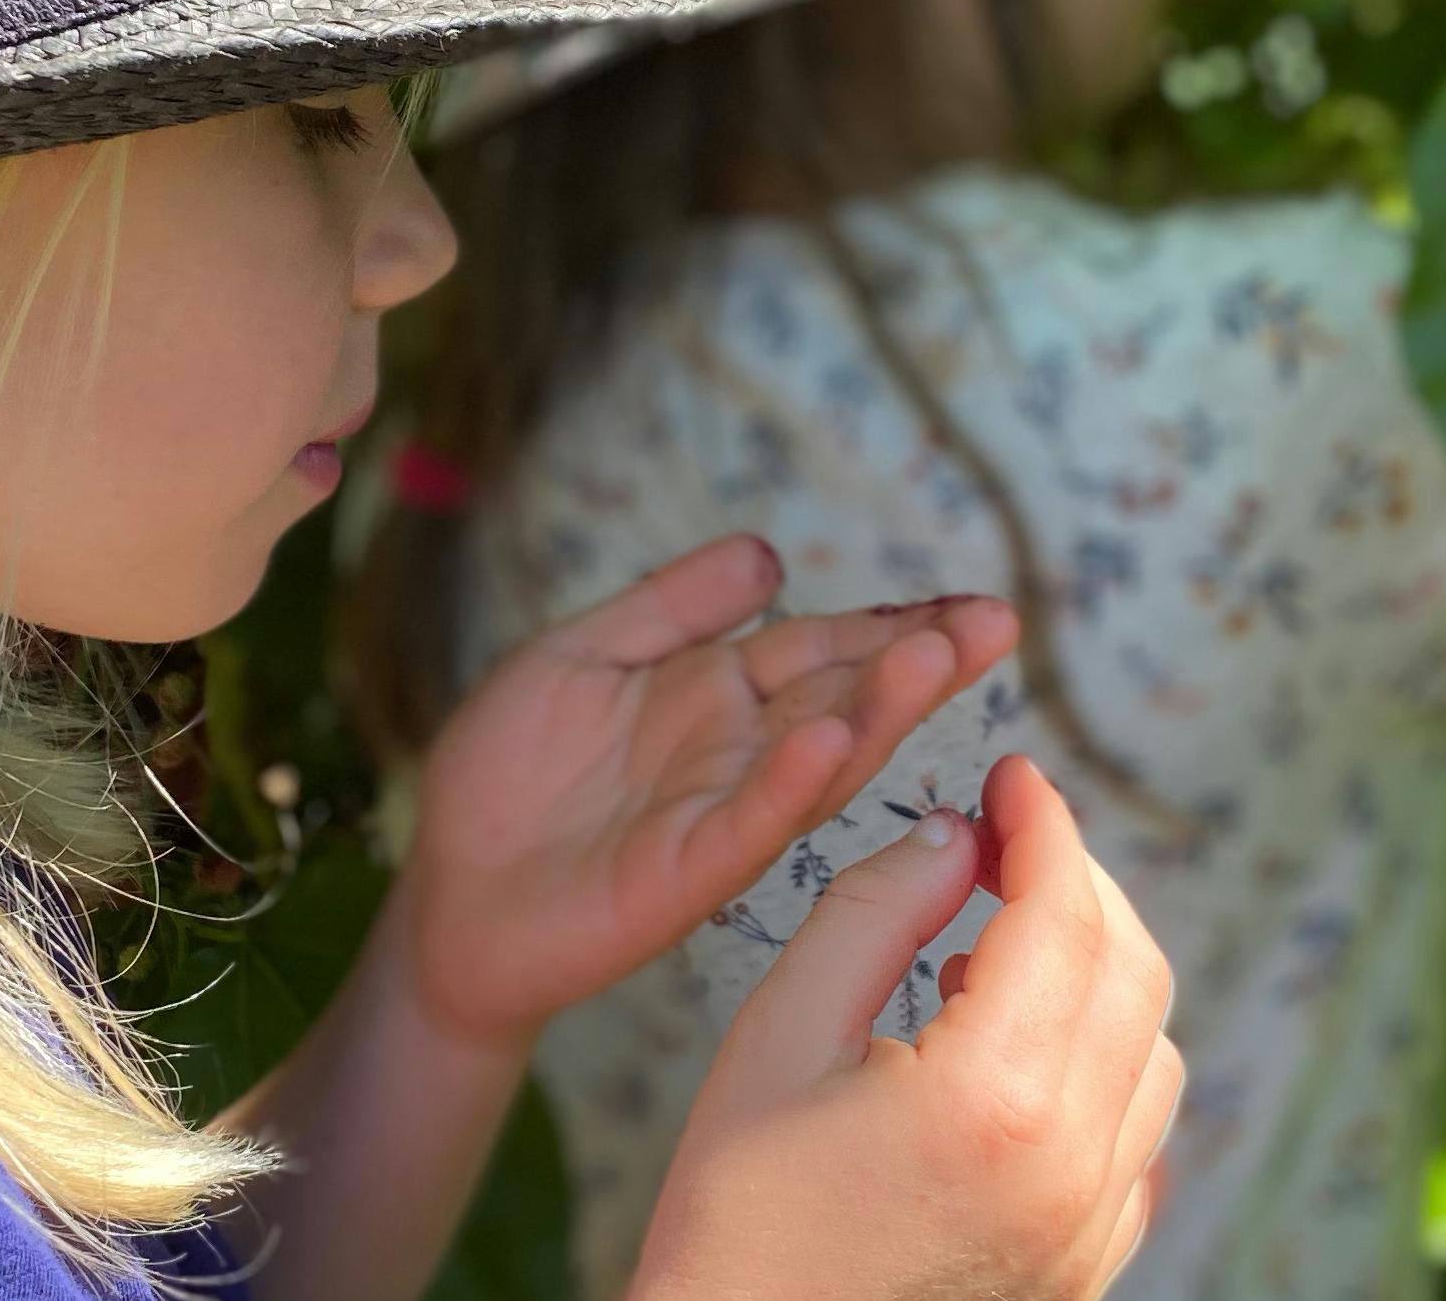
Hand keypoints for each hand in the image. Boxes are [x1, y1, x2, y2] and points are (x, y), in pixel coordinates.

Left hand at [399, 533, 1013, 1049]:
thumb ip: (673, 606)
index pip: (824, 648)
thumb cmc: (509, 773)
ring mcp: (717, 814)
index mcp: (718, 694)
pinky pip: (747, 824)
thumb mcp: (584, 654)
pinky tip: (830, 739)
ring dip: (878, 709)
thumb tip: (771, 553)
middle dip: (919, 659)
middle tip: (997, 623)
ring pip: (817, 756)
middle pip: (843, 696)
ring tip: (938, 656)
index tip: (972, 604)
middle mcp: (737, 752)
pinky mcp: (682, 873)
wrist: (448, 891)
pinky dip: (790, 782)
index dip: (894, 624)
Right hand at [634, 757, 1179, 1300]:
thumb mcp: (776, 1036)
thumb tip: (953, 835)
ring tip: (987, 955)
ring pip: (1153, 1055)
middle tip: (1000, 842)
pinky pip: (1140, 1142)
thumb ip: (872, 913)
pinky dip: (1101, 1066)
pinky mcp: (1085, 1272)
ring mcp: (1089, 1232)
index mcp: (994, 1100)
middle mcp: (1071, 1170)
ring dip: (1093, 974)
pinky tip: (1011, 1056)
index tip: (1012, 773)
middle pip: (1133, 973)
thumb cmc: (733, 1217)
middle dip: (1075, 883)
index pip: (1064, 915)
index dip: (1044, 824)